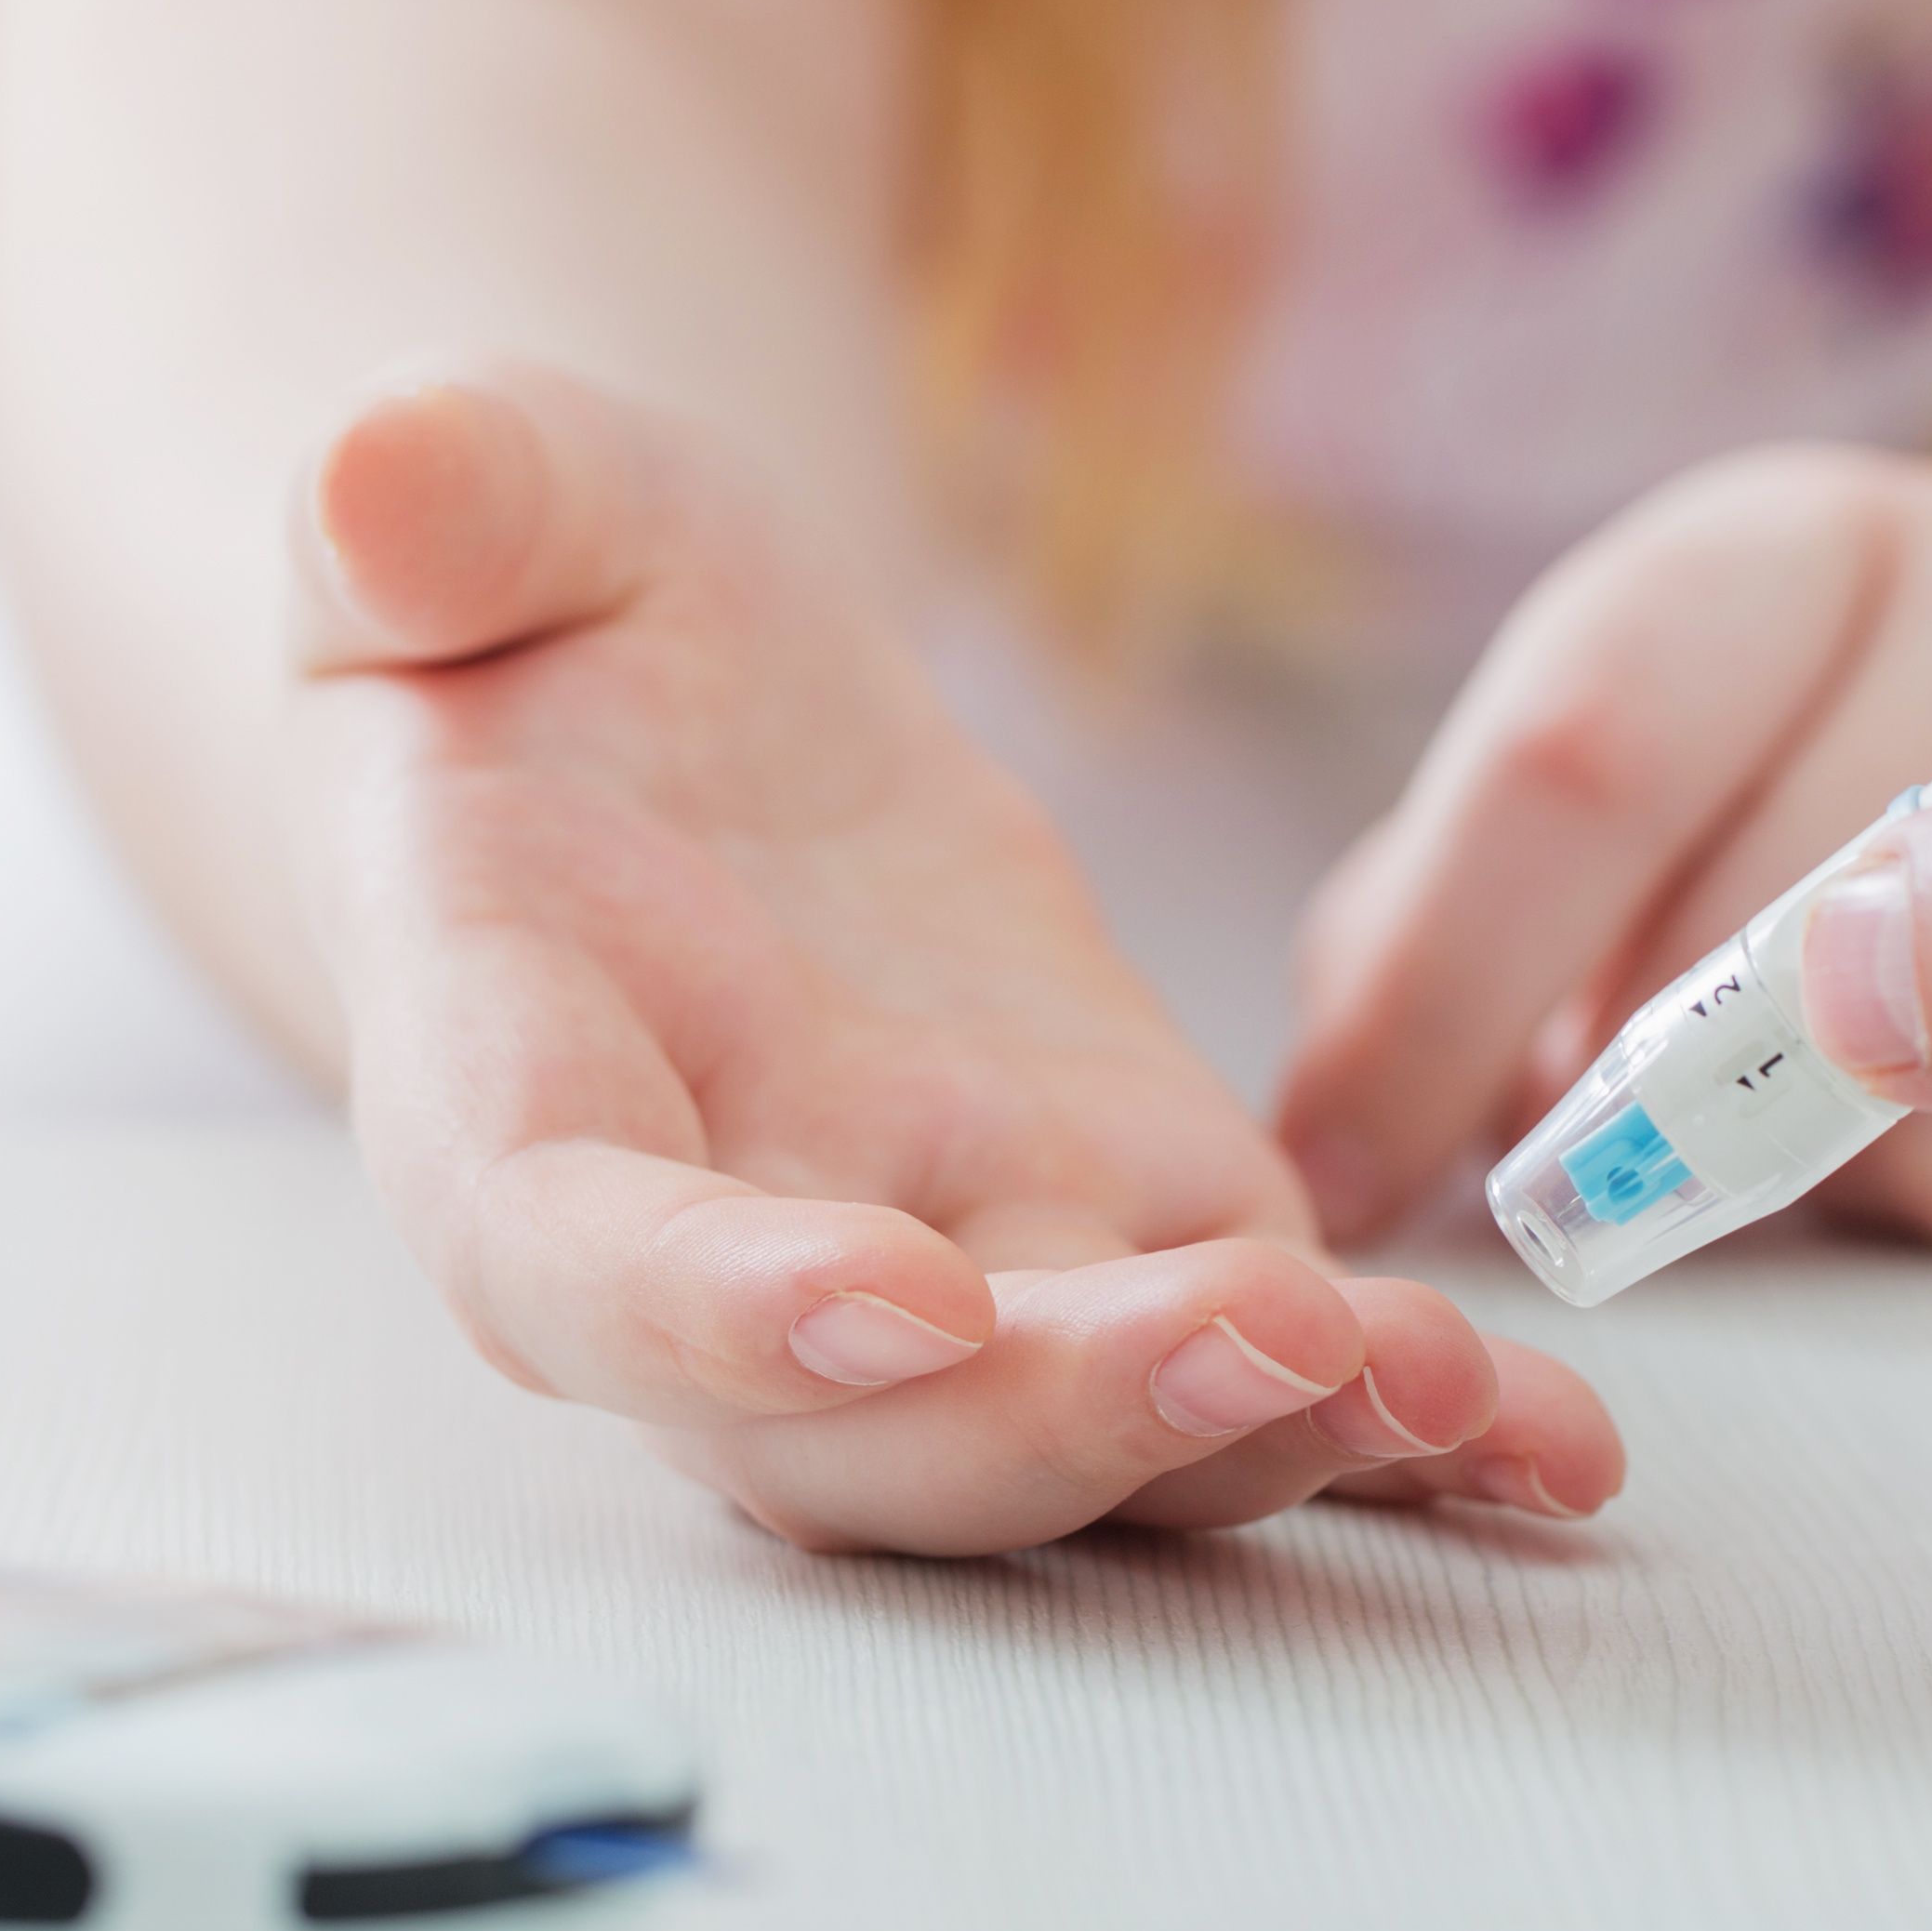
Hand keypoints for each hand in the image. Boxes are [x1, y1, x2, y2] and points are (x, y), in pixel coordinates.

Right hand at [284, 363, 1623, 1551]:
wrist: (651, 704)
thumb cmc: (527, 609)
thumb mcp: (474, 499)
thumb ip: (433, 506)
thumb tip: (376, 481)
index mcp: (510, 1090)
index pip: (573, 1258)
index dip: (718, 1316)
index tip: (893, 1295)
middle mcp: (722, 1252)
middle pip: (864, 1436)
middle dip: (1066, 1423)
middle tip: (1277, 1335)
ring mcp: (939, 1266)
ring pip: (1074, 1445)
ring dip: (1261, 1446)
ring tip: (1457, 1389)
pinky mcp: (1116, 1231)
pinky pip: (1243, 1375)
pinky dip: (1396, 1429)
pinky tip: (1555, 1448)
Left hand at [1277, 447, 1931, 1257]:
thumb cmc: (1822, 793)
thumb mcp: (1615, 798)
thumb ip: (1435, 919)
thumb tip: (1336, 1115)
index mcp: (1798, 551)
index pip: (1584, 753)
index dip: (1438, 997)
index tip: (1338, 1180)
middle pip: (1778, 969)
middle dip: (1672, 1119)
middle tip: (1658, 1151)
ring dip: (1881, 1185)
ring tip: (1908, 1091)